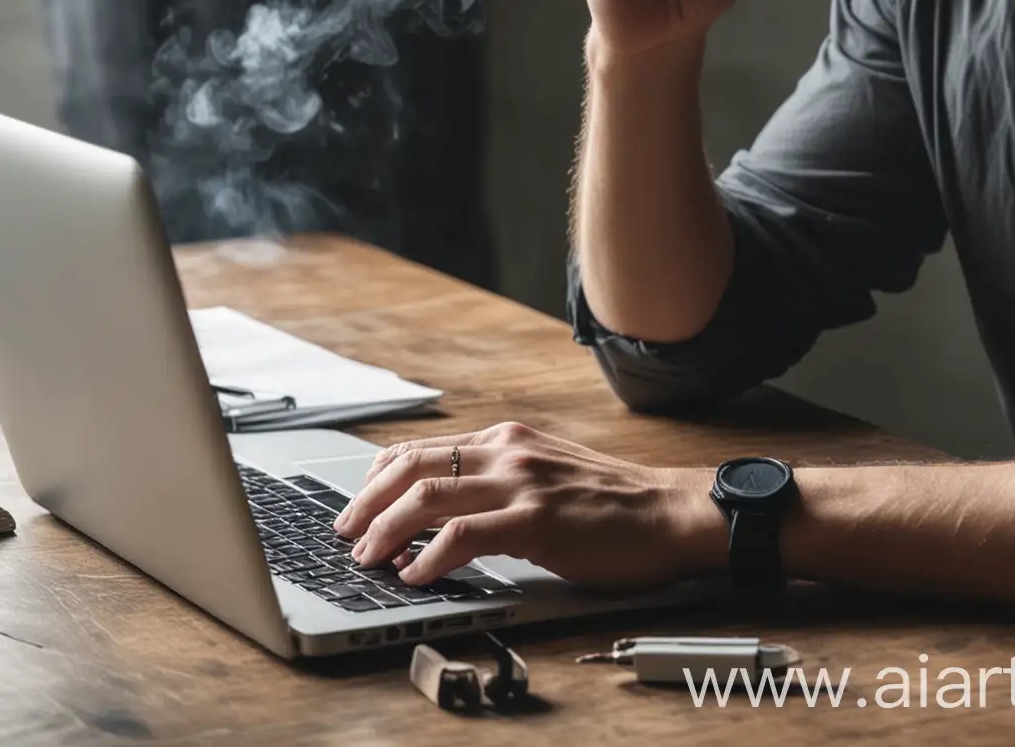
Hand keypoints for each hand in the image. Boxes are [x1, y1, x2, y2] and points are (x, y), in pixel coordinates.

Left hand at [331, 421, 723, 589]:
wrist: (669, 512)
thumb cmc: (613, 504)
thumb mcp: (547, 477)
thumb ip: (499, 487)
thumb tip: (441, 522)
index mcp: (510, 438)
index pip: (423, 449)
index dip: (379, 477)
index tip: (358, 505)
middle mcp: (510, 450)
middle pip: (412, 465)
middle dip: (366, 502)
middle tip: (345, 535)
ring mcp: (523, 482)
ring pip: (428, 495)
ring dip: (385, 530)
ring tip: (367, 558)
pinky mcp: (537, 519)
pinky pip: (464, 534)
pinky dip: (429, 558)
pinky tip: (417, 576)